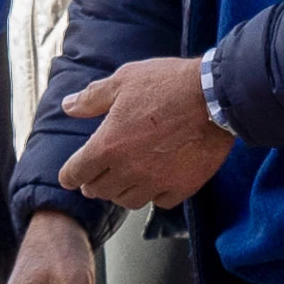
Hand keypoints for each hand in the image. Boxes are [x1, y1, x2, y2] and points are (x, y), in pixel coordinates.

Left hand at [56, 57, 234, 208]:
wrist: (214, 96)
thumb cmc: (168, 84)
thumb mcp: (123, 81)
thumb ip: (92, 98)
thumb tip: (68, 106)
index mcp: (108, 145)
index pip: (76, 173)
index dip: (69, 175)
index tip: (70, 176)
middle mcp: (129, 170)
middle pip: (100, 191)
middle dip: (93, 184)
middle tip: (96, 177)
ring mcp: (156, 181)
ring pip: (128, 200)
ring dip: (121, 192)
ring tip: (124, 181)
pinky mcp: (182, 186)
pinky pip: (160, 201)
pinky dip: (155, 195)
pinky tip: (156, 182)